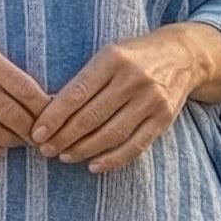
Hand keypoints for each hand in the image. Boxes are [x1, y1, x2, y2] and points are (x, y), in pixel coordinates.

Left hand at [27, 27, 203, 173]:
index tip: (37, 132)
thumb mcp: (109, 55)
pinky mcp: (164, 119)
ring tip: (65, 156)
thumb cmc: (134, 57)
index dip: (55, 116)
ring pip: (111, 134)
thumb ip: (86, 80)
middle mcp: (133, 79)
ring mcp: (151, 100)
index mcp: (113, 59)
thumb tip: (51, 113)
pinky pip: (135, 145)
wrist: (183, 56)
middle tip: (45, 150)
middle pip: (91, 116)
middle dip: (64, 137)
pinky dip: (112, 159)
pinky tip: (94, 165)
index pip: (77, 93)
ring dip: (84, 150)